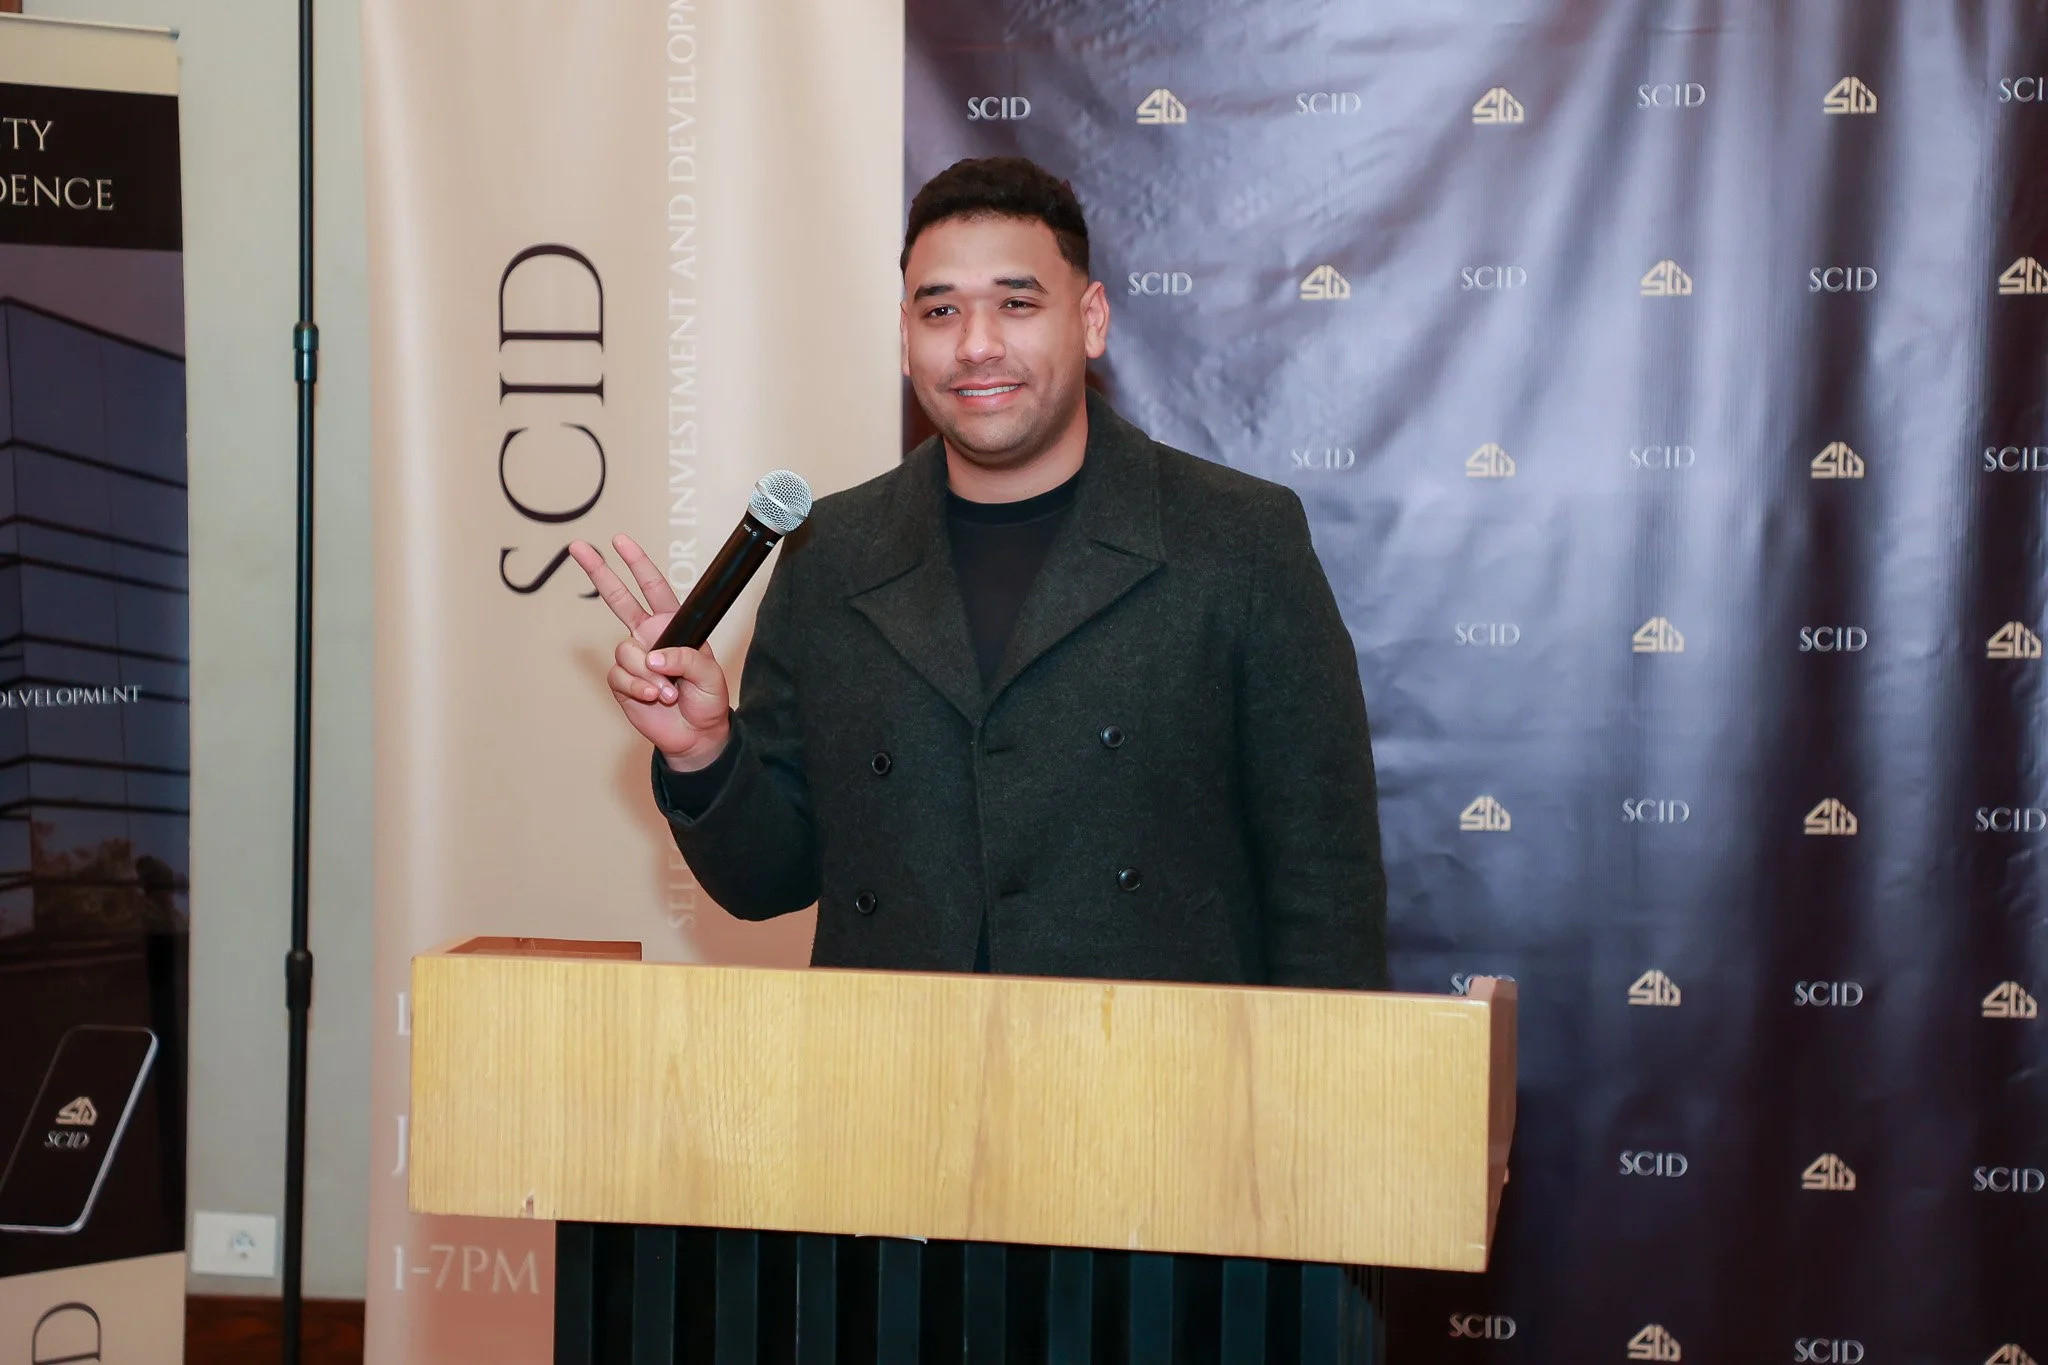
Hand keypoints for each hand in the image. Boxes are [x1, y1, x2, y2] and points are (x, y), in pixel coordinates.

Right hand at [567, 535, 731, 770]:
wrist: (695, 734)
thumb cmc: (707, 699)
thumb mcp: (708, 674)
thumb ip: (684, 658)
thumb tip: (653, 657)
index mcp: (673, 625)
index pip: (653, 588)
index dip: (637, 564)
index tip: (619, 541)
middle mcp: (649, 636)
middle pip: (619, 599)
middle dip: (599, 572)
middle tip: (578, 547)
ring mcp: (634, 658)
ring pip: (626, 651)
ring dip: (648, 675)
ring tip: (668, 692)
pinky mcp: (621, 681)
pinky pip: (620, 676)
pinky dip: (638, 688)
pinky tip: (653, 698)